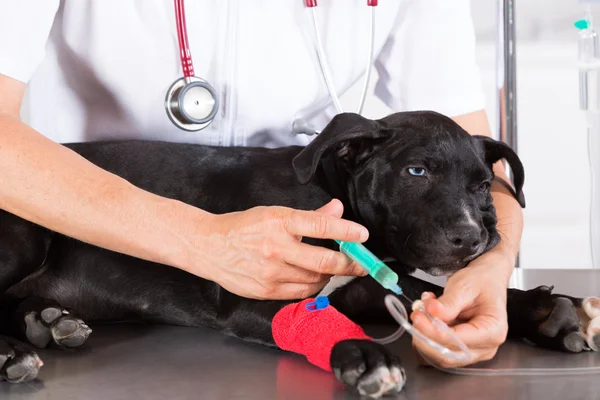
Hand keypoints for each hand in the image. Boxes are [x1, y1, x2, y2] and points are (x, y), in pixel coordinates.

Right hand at [189, 199, 368, 299]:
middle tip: (362, 262)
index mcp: (278, 222)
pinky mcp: (266, 291)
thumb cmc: (243, 227)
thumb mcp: (275, 213)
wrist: (209, 247)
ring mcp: (270, 272)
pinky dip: (314, 286)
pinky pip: (301, 292)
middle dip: (349, 263)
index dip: (346, 231)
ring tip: (335, 267)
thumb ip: (309, 216)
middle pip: (323, 261)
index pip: (320, 226)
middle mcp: (275, 248)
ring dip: (330, 274)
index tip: (362, 235)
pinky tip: (316, 277)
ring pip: (315, 279)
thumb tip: (337, 210)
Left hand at [410, 252, 511, 367]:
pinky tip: (426, 318)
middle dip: (426, 336)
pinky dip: (425, 336)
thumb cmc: (480, 283)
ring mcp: (473, 352)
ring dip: (423, 336)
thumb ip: (448, 302)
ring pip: (439, 356)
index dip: (434, 332)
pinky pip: (436, 351)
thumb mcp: (465, 286)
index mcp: (493, 331)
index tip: (418, 317)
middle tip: (416, 315)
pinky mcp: (459, 351)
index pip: (458, 341)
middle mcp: (486, 348)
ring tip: (422, 311)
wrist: (485, 281)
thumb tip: (431, 311)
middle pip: (448, 355)